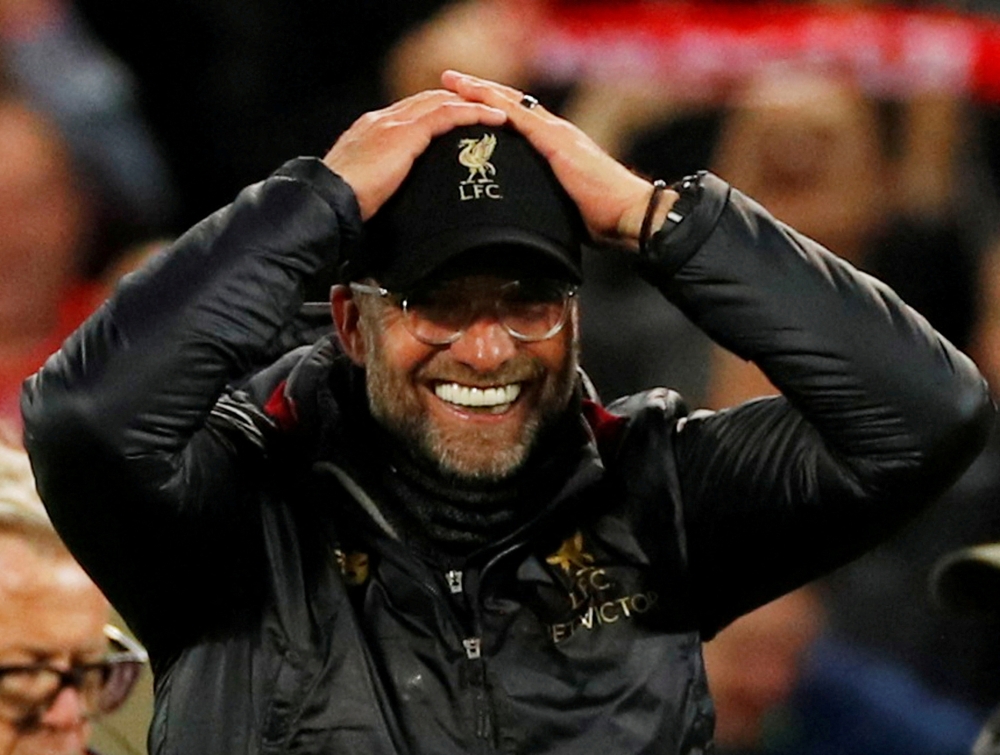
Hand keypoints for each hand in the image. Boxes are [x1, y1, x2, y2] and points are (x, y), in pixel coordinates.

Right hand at [323, 90, 506, 219]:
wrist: (325, 204)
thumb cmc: (342, 210)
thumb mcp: (368, 194)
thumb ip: (385, 188)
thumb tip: (403, 209)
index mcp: (371, 132)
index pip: (412, 113)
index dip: (441, 112)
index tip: (465, 121)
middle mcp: (382, 120)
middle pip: (429, 100)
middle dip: (461, 102)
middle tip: (491, 111)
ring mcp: (392, 124)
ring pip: (441, 102)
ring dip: (474, 104)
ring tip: (502, 113)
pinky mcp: (404, 134)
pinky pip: (447, 115)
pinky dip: (474, 114)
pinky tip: (496, 120)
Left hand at [441, 70, 674, 248]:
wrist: (630, 214)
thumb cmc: (604, 218)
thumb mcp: (563, 207)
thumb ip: (543, 201)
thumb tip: (524, 218)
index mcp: (557, 146)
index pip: (519, 119)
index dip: (492, 107)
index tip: (465, 100)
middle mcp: (556, 132)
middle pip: (510, 103)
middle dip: (479, 91)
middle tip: (449, 79)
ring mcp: (557, 133)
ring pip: (511, 103)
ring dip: (480, 90)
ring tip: (452, 80)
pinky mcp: (557, 142)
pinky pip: (520, 116)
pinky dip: (494, 103)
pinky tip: (474, 96)